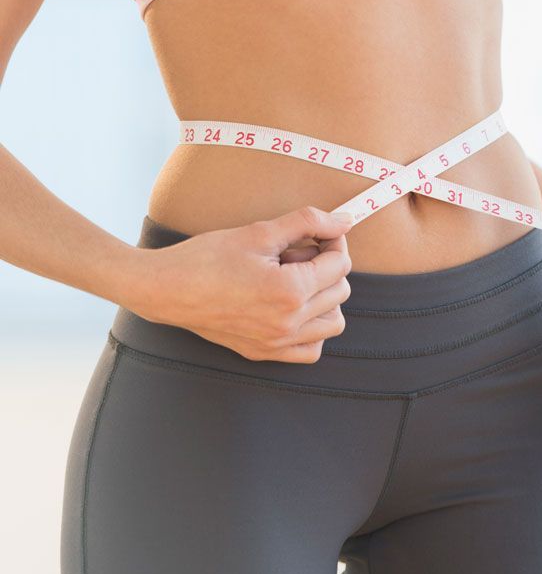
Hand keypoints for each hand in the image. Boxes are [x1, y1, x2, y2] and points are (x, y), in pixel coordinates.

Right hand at [129, 206, 354, 362]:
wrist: (165, 288)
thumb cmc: (207, 257)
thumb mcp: (260, 232)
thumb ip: (308, 222)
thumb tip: (345, 221)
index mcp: (290, 292)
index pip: (340, 265)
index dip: (334, 242)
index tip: (318, 234)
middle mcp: (288, 323)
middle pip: (340, 292)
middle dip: (327, 267)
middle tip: (297, 253)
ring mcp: (276, 343)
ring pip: (333, 323)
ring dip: (326, 298)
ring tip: (296, 280)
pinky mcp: (264, 353)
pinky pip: (311, 349)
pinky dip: (312, 329)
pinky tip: (293, 307)